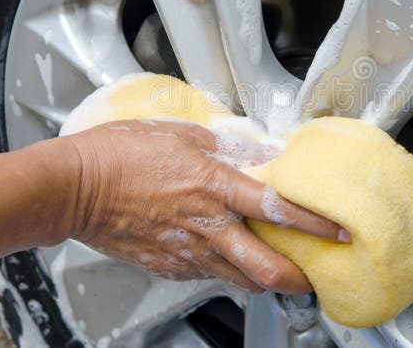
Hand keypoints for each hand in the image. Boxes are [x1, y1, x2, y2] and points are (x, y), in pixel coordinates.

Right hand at [63, 119, 349, 293]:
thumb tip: (260, 152)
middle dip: (299, 278)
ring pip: (240, 280)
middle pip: (266, 269)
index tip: (340, 232)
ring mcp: (186, 252)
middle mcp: (206, 226)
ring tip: (280, 268)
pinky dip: (228, 272)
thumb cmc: (118, 154)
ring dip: (265, 278)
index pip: (278, 209)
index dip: (316, 224)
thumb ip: (226, 146)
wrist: (72, 188)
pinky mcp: (168, 266)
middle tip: (316, 274)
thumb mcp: (181, 133)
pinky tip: (230, 257)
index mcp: (213, 187)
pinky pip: (208, 276)